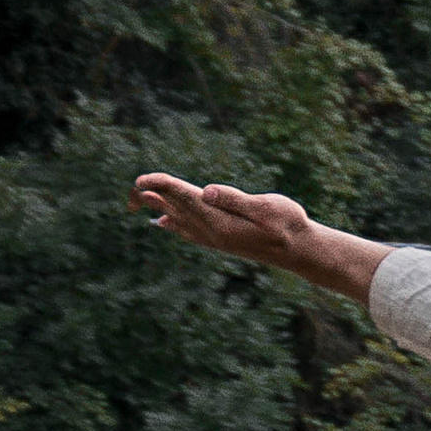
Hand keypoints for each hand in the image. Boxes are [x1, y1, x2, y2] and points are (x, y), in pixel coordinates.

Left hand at [128, 177, 390, 305]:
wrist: (299, 251)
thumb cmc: (288, 225)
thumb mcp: (266, 208)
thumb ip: (235, 199)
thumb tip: (206, 191)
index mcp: (219, 220)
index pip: (183, 198)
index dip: (162, 186)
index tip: (143, 179)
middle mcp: (211, 231)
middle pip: (174, 210)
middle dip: (153, 197)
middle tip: (132, 187)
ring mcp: (215, 238)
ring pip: (179, 221)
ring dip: (159, 208)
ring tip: (139, 199)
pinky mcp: (221, 240)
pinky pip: (189, 232)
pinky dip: (173, 224)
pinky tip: (164, 223)